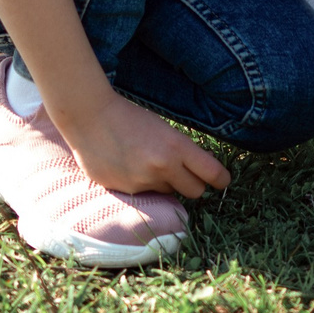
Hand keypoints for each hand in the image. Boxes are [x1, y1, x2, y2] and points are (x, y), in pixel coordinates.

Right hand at [55, 88, 230, 198]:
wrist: (90, 119)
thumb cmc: (130, 118)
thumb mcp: (164, 129)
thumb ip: (181, 151)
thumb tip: (199, 169)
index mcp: (177, 146)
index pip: (212, 173)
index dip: (221, 180)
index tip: (223, 181)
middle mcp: (163, 167)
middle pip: (195, 192)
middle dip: (195, 185)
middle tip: (188, 176)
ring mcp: (142, 182)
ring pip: (168, 193)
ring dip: (166, 184)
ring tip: (149, 163)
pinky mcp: (124, 191)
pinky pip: (144, 194)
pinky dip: (142, 185)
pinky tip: (129, 167)